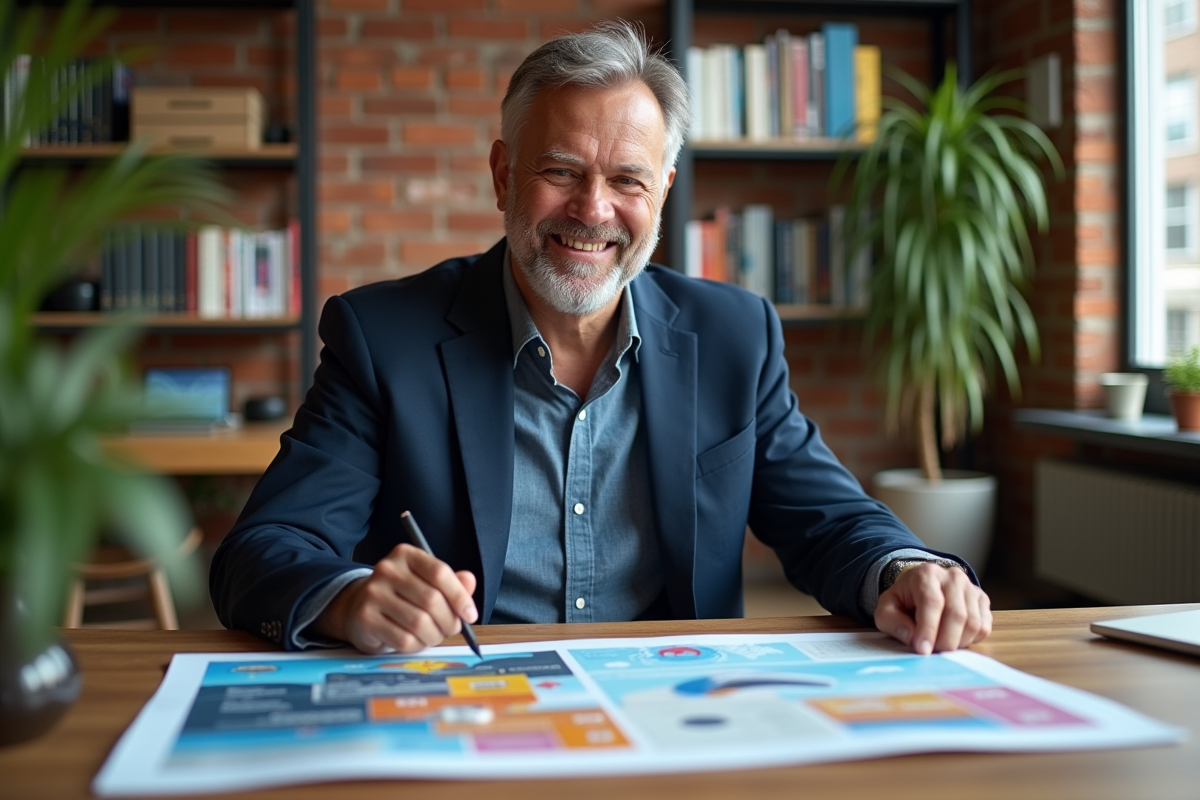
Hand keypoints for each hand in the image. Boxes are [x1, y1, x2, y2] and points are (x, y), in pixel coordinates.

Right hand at [313, 543, 477, 653]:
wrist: (359, 606)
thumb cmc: (401, 594)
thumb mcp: (425, 582)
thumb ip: (451, 582)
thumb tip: (469, 581)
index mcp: (406, 555)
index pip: (439, 572)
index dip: (459, 596)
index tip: (470, 614)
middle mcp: (387, 570)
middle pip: (431, 600)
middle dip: (449, 620)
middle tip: (452, 629)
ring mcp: (373, 593)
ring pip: (419, 623)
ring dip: (434, 636)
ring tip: (433, 635)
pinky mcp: (365, 618)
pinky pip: (403, 640)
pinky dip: (417, 645)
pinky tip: (415, 641)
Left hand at [874, 562, 991, 654]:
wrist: (922, 587)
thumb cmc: (904, 600)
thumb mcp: (887, 607)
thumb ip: (892, 621)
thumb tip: (911, 636)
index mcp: (927, 574)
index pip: (932, 602)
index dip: (928, 628)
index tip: (923, 649)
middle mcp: (952, 577)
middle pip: (956, 614)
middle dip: (944, 641)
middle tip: (932, 653)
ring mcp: (971, 588)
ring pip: (973, 623)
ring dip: (957, 643)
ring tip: (941, 645)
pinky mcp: (982, 600)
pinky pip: (984, 627)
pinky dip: (970, 640)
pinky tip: (955, 638)